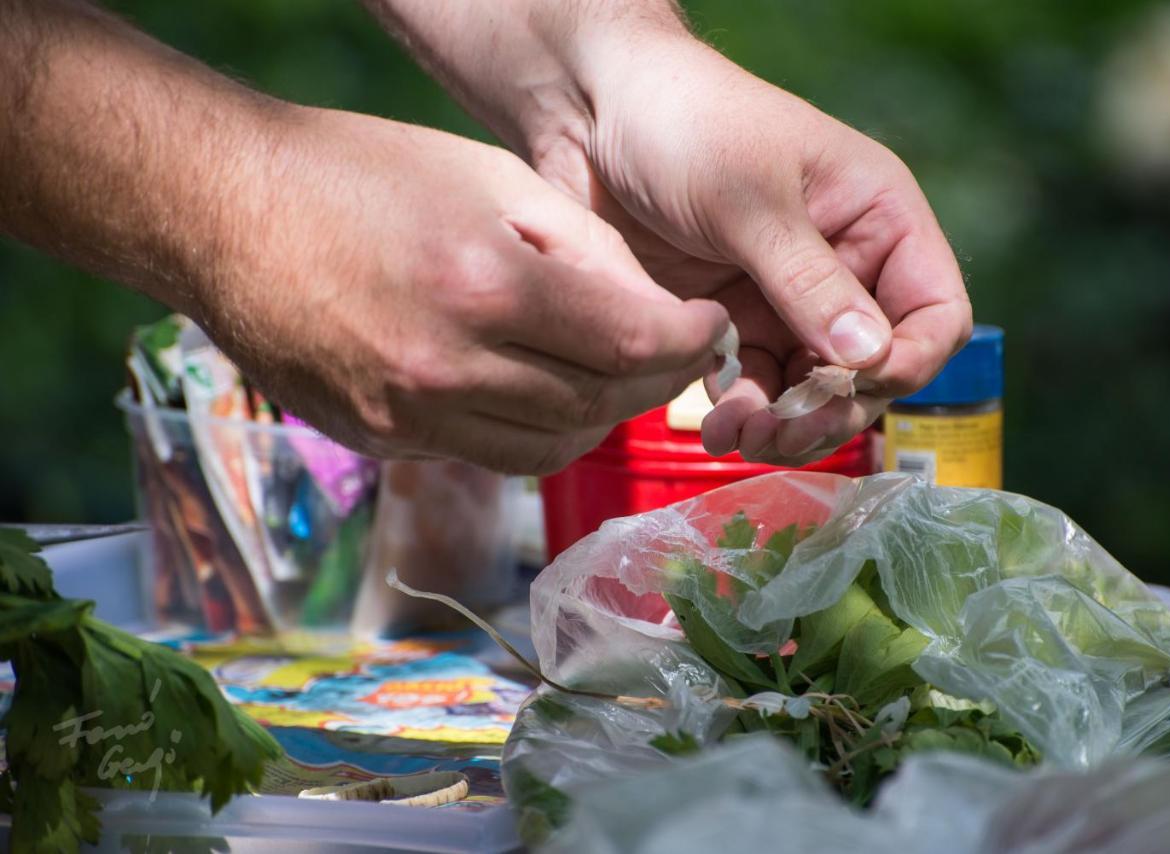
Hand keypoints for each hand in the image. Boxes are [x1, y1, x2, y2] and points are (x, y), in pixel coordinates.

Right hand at [202, 109, 727, 472]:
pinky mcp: (380, 443)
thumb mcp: (489, 179)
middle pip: (597, 406)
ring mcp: (408, 418)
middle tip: (673, 353)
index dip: (687, 344)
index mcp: (484, 286)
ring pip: (548, 450)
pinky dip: (531, 430)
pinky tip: (538, 389)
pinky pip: (487, 456)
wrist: (227, 213)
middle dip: (654, 383)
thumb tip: (652, 309)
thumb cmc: (360, 175)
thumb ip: (585, 247)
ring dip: (597, 417)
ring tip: (611, 374)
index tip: (706, 328)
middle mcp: (448, 369)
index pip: (629, 346)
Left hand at [532, 35, 971, 463]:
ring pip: (811, 389)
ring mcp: (784, 298)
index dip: (908, 362)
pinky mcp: (729, 321)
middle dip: (834, 409)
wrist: (588, 110)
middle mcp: (841, 265)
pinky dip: (741, 414)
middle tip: (784, 434)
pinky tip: (713, 426)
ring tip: (740, 438)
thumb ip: (811, 282)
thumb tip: (871, 359)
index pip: (933, 312)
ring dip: (784, 424)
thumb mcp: (751, 200)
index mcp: (876, 218)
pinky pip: (754, 386)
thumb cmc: (685, 124)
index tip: (856, 386)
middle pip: (873, 368)